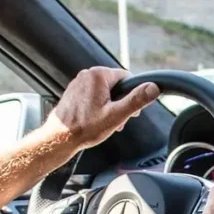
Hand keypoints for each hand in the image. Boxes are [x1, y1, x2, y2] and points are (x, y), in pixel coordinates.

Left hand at [39, 67, 159, 152]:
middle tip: (116, 120)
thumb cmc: (85, 128)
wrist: (60, 138)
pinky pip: (94, 95)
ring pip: (105, 91)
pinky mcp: (74, 92)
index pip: (127, 78)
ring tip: (105, 122)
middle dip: (120, 103)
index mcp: (98, 75)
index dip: (132, 96)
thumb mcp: (117, 115)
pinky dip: (98, 107)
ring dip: (110, 106)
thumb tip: (153, 88)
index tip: (129, 112)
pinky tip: (95, 120)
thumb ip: (136, 100)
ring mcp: (79, 82)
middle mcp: (87, 74)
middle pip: (116, 85)